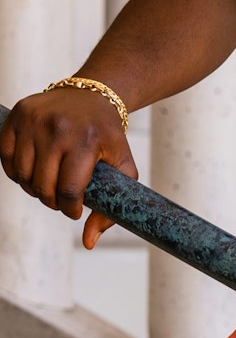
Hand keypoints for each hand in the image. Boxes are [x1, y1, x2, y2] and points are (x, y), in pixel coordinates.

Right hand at [0, 88, 138, 248]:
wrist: (93, 93)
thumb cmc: (106, 134)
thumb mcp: (121, 164)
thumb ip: (110, 208)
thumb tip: (88, 243)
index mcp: (86, 140)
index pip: (68, 190)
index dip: (69, 209)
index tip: (74, 209)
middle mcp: (58, 128)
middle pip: (42, 187)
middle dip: (51, 200)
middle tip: (61, 196)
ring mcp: (35, 120)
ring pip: (22, 175)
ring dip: (33, 187)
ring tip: (48, 182)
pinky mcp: (17, 114)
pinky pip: (6, 158)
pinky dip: (16, 171)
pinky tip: (33, 169)